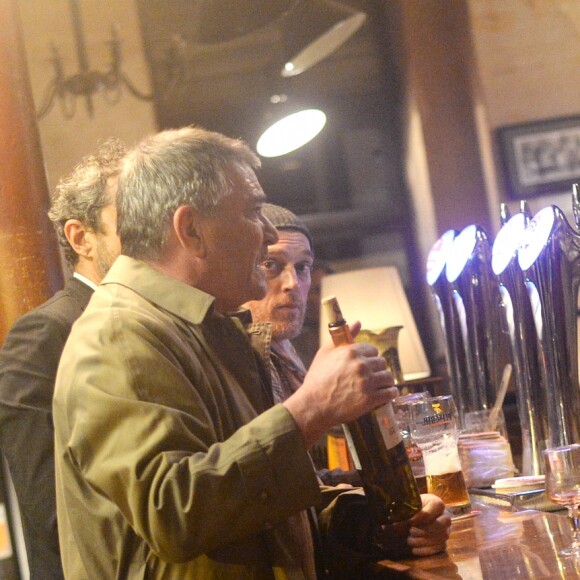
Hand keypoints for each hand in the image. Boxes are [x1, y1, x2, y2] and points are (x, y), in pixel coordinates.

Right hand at [283, 326, 395, 446]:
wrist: (313, 405)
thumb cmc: (317, 378)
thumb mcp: (325, 353)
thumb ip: (344, 336)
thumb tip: (358, 322)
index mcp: (351, 352)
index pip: (373, 350)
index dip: (369, 357)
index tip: (365, 364)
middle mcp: (361, 365)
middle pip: (382, 363)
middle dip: (377, 369)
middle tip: (371, 377)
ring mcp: (367, 382)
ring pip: (388, 377)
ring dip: (385, 381)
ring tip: (378, 386)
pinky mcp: (370, 399)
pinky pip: (390, 392)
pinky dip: (390, 393)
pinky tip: (385, 394)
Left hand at [376, 494, 449, 556]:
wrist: (415, 516)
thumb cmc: (411, 508)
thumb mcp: (408, 505)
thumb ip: (403, 511)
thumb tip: (390, 522)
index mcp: (436, 503)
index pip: (433, 509)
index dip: (420, 517)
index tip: (409, 522)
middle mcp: (445, 516)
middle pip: (442, 524)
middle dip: (425, 529)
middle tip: (410, 531)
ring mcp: (446, 530)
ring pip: (441, 537)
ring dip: (424, 541)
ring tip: (409, 540)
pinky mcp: (444, 541)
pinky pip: (439, 547)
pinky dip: (426, 550)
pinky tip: (414, 550)